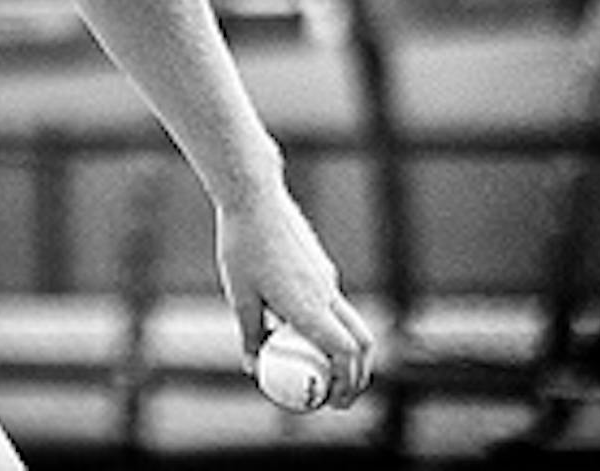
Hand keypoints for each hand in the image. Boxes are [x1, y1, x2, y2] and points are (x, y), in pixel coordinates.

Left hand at [214, 185, 375, 407]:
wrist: (254, 198)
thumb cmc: (241, 245)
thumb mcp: (239, 295)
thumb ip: (251, 333)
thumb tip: (253, 366)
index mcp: (308, 306)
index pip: (344, 354)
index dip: (346, 382)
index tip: (335, 402)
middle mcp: (326, 294)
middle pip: (361, 343)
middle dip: (356, 374)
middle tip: (338, 395)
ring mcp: (327, 279)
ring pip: (351, 323)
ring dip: (346, 351)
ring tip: (322, 369)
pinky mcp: (322, 267)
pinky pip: (334, 304)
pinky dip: (330, 325)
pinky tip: (300, 327)